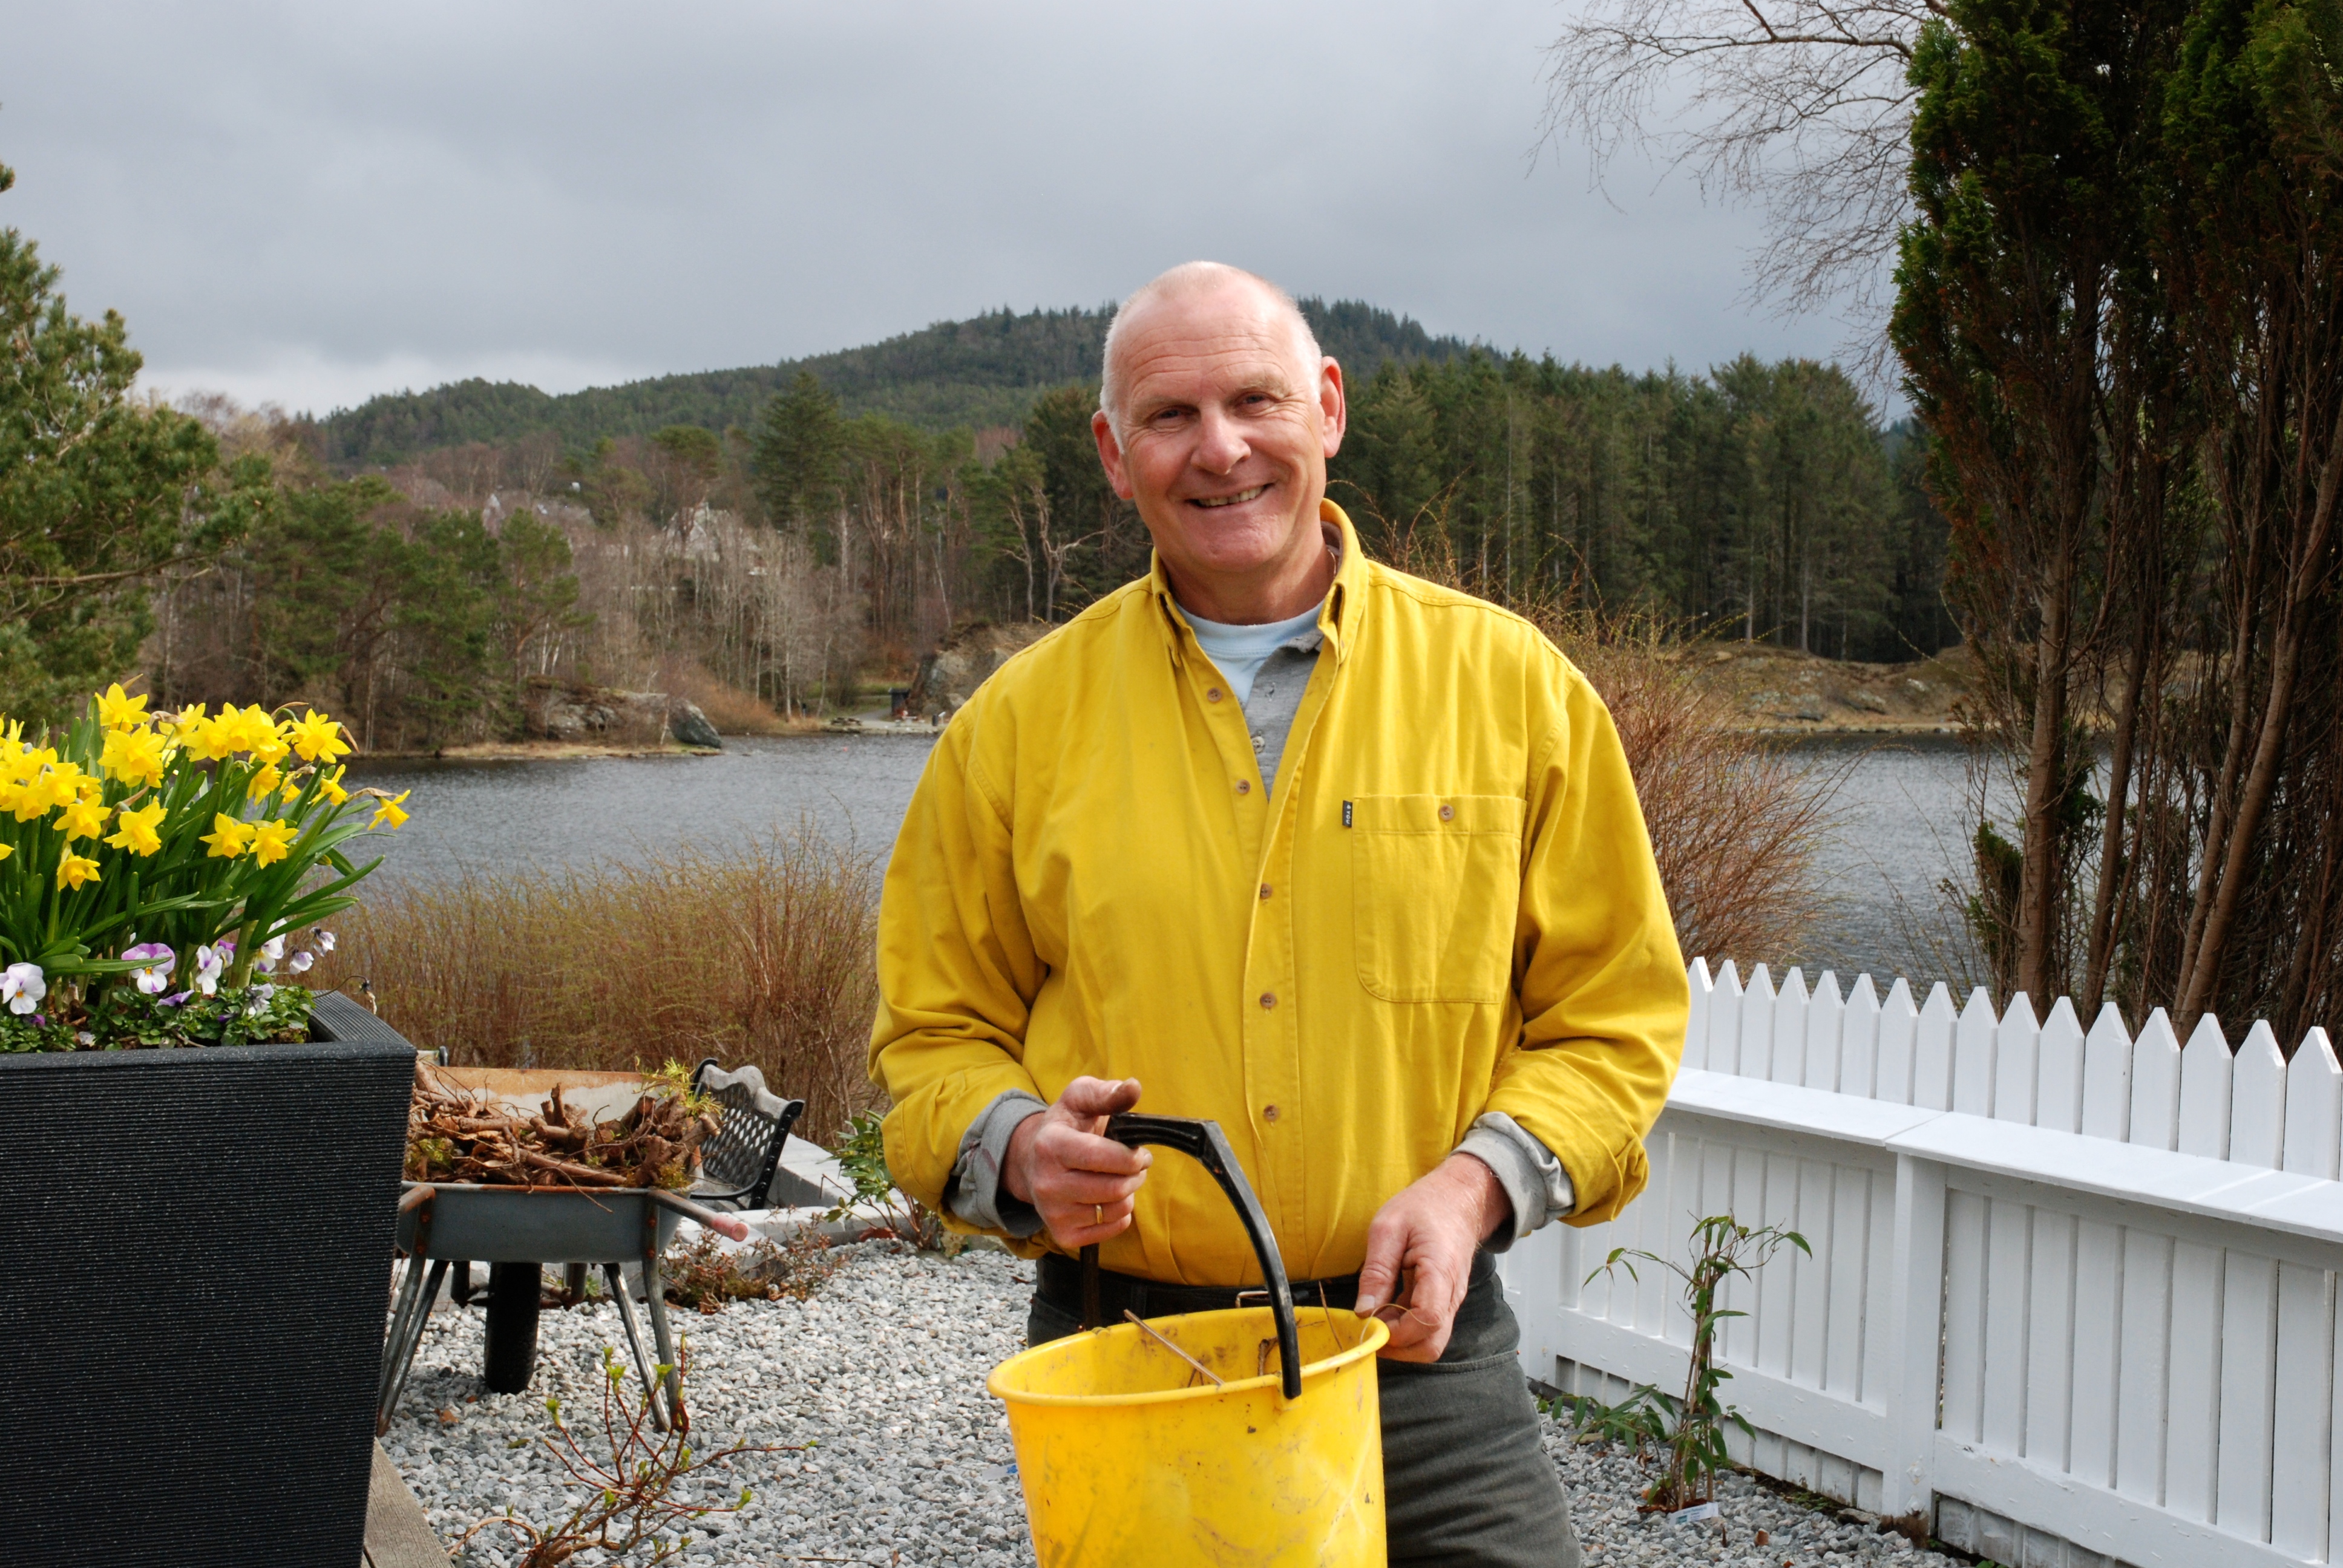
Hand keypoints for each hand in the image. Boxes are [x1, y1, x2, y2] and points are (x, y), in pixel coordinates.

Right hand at [1002, 1076, 1150, 1249]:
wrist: (1034, 1159)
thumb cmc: (1066, 1125)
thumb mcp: (1080, 1098)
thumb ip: (1107, 1092)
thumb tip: (1133, 1087)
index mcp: (1050, 1146)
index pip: (1100, 1157)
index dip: (1131, 1157)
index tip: (1139, 1152)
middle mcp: (1046, 1183)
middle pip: (1114, 1188)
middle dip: (1136, 1174)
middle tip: (1134, 1164)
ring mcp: (1053, 1212)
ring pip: (1116, 1209)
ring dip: (1129, 1192)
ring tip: (1120, 1177)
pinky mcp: (1063, 1235)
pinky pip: (1111, 1229)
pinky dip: (1120, 1214)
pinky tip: (1108, 1197)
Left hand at [1353, 1154, 1511, 1362]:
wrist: (1459, 1199)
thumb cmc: (1426, 1207)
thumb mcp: (1388, 1228)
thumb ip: (1377, 1271)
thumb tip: (1363, 1310)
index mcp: (1440, 1271)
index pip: (1427, 1320)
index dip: (1397, 1332)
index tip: (1371, 1323)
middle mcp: (1451, 1294)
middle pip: (1432, 1345)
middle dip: (1398, 1347)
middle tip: (1370, 1328)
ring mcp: (1450, 1301)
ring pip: (1431, 1341)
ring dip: (1400, 1340)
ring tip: (1377, 1317)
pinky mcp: (1444, 1302)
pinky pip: (1428, 1328)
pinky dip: (1405, 1329)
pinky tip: (1387, 1310)